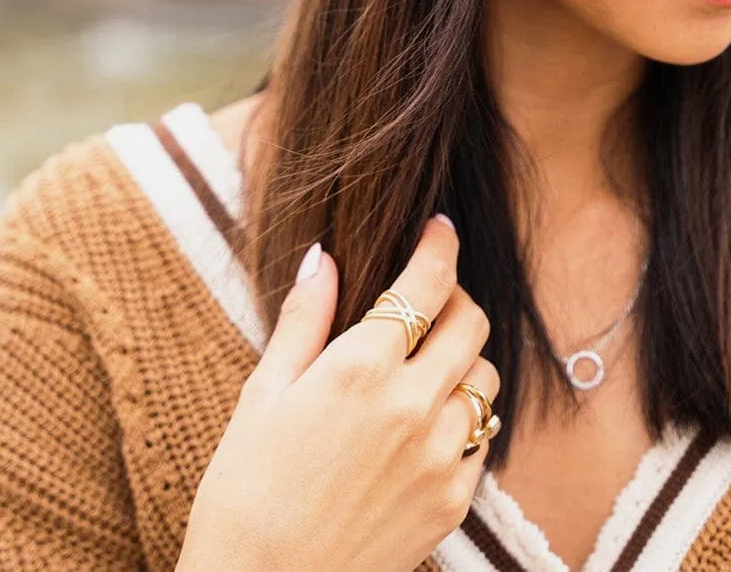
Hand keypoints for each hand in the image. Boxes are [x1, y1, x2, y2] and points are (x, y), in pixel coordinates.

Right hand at [177, 214, 497, 571]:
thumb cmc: (245, 491)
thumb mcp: (264, 394)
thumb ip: (304, 319)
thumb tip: (323, 255)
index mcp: (362, 368)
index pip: (429, 282)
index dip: (440, 245)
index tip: (440, 228)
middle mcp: (412, 406)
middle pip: (471, 321)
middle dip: (454, 298)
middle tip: (428, 300)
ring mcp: (439, 456)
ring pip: (485, 378)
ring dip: (463, 359)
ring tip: (426, 366)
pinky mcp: (452, 501)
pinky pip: (482, 438)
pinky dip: (464, 419)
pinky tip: (426, 425)